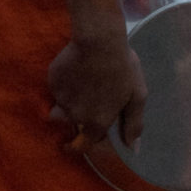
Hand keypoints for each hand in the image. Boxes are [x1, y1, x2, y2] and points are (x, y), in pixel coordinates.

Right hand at [47, 26, 146, 149]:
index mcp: (96, 123)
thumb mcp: (137, 97)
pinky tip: (76, 69)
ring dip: (70, 100)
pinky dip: (65, 83)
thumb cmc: (123, 69)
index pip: (83, 146)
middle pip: (73, 123)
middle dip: (79, 115)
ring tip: (82, 83)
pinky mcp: (53, 82)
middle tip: (91, 96)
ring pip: (61, 106)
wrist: (99, 41)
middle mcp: (75, 115)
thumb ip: (134, 124)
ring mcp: (61, 98)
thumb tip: (133, 149)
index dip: (80, 145)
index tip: (75, 143)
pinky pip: (56, 88)